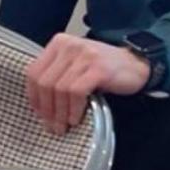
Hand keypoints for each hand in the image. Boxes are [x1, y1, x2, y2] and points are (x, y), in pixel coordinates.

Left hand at [26, 33, 149, 134]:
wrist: (136, 64)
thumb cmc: (102, 68)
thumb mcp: (74, 65)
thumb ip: (57, 74)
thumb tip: (38, 103)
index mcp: (58, 43)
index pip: (34, 71)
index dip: (33, 95)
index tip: (38, 112)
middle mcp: (68, 46)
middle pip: (44, 82)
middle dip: (46, 108)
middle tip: (50, 125)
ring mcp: (84, 56)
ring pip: (59, 89)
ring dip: (59, 112)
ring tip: (62, 126)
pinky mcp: (98, 68)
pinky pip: (77, 92)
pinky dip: (73, 108)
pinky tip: (75, 118)